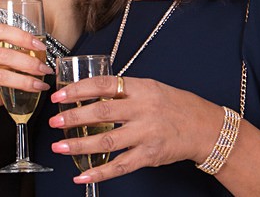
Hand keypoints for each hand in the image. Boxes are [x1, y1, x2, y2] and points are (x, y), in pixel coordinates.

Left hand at [49, 75, 223, 183]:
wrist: (204, 127)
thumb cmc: (176, 106)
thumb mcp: (151, 88)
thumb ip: (125, 90)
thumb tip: (92, 92)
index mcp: (140, 88)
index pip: (104, 85)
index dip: (79, 89)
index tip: (60, 95)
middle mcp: (142, 109)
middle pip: (102, 112)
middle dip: (74, 117)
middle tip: (55, 121)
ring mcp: (146, 133)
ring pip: (107, 140)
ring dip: (80, 145)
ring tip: (60, 147)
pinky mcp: (149, 155)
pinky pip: (120, 166)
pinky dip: (100, 172)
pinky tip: (83, 175)